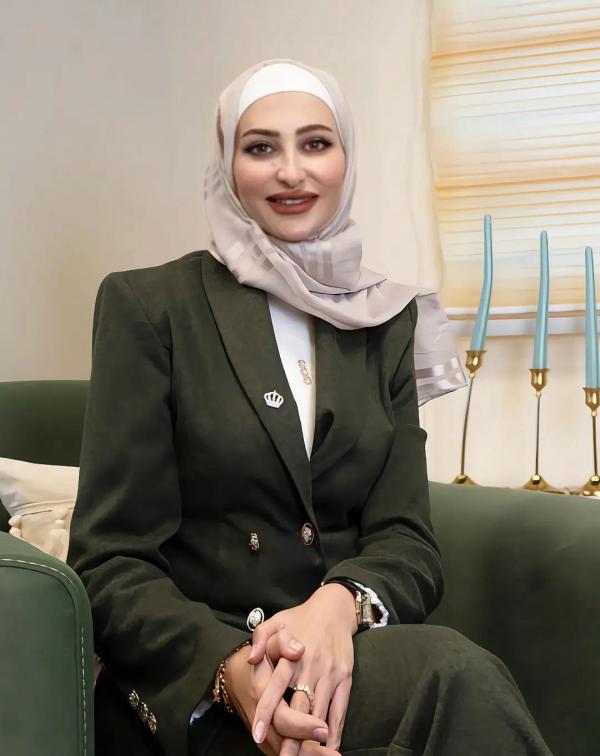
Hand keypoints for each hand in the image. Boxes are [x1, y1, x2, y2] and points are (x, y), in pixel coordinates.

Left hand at [248, 584, 356, 752]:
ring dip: (312, 739)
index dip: (267, 712)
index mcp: (292, 656)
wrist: (334, 609)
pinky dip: (335, 731)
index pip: (276, 688)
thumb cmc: (300, 617)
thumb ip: (260, 637)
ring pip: (321, 713)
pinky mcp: (346, 678)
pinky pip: (341, 709)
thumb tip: (251, 658)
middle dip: (291, 737)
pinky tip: (329, 748)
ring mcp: (331, 674)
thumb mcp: (276, 620)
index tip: (258, 734)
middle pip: (300, 708)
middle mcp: (311, 667)